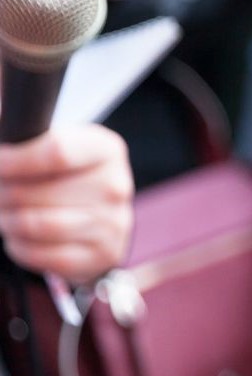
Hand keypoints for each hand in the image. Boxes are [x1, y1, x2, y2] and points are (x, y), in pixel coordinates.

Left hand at [0, 126, 132, 283]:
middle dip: (3, 194)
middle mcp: (117, 185)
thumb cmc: (58, 174)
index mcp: (106, 148)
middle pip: (38, 193)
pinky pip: (45, 256)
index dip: (14, 160)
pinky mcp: (106, 254)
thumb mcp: (48, 143)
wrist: (94, 215)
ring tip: (6, 214)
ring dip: (8, 221)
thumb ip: (20, 132)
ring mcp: (115, 222)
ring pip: (37, 226)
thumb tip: (0, 119)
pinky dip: (20, 248)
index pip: (56, 153)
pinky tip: (20, 237)